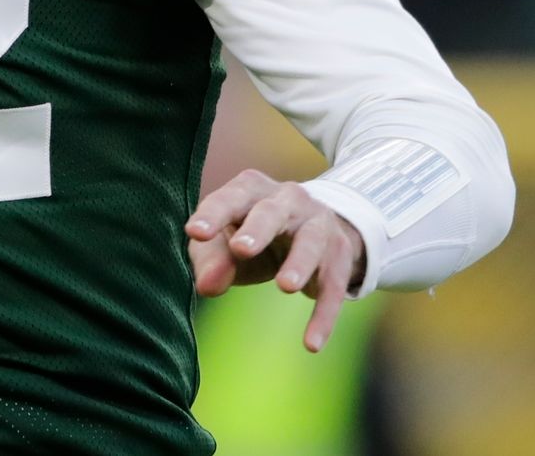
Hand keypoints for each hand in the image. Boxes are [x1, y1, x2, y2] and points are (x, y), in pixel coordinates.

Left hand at [186, 168, 366, 352]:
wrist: (309, 230)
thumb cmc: (250, 235)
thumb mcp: (225, 244)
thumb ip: (211, 260)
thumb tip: (207, 287)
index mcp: (251, 189)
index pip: (229, 198)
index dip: (212, 214)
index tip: (194, 233)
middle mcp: (287, 199)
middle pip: (271, 211)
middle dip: (257, 229)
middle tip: (240, 250)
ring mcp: (318, 224)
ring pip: (311, 241)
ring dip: (300, 262)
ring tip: (286, 286)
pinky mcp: (339, 255)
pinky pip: (333, 286)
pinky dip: (324, 315)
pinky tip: (311, 343)